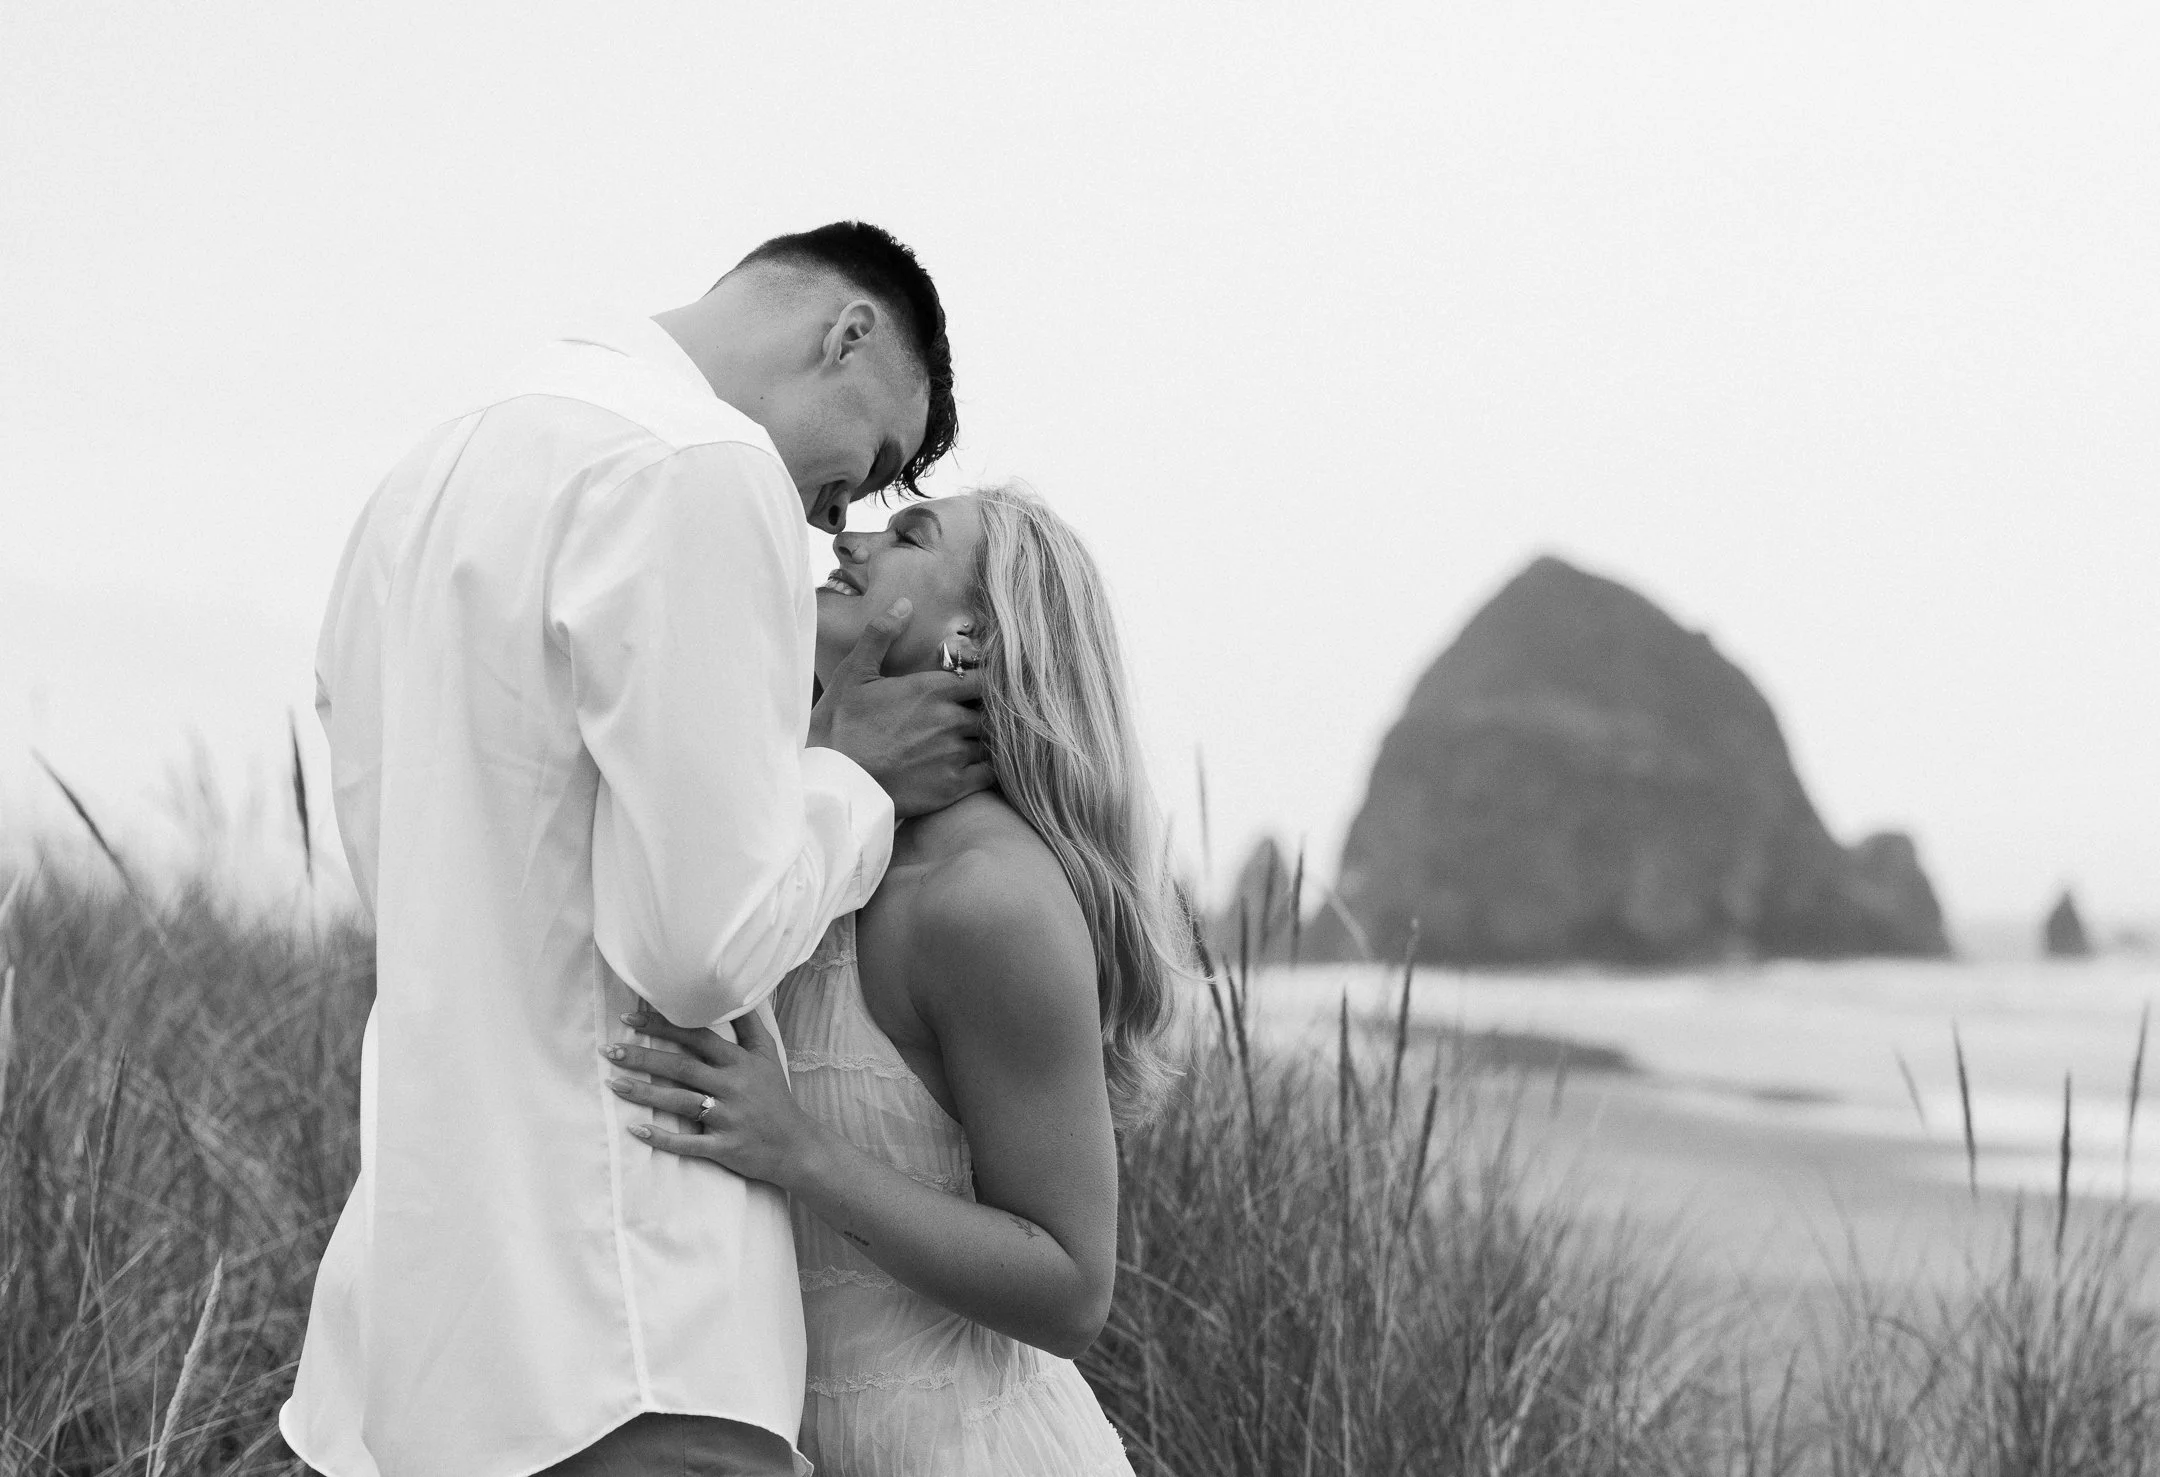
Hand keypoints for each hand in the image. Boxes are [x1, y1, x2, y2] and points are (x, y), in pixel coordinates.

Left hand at [604, 1007, 821, 1187]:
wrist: (796, 1146)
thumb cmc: (775, 1097)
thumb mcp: (768, 1055)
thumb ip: (749, 1025)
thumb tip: (736, 991)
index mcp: (740, 1062)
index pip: (697, 1037)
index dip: (663, 1026)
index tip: (631, 1018)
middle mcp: (733, 1086)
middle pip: (682, 1067)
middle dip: (644, 1058)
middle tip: (611, 1050)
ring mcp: (728, 1118)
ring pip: (680, 1103)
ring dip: (644, 1094)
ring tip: (613, 1084)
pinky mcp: (724, 1147)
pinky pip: (689, 1143)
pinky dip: (662, 1139)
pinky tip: (637, 1131)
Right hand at [809, 598, 995, 818]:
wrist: (833, 779)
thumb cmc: (840, 724)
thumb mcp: (854, 673)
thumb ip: (881, 635)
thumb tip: (904, 603)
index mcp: (933, 689)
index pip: (985, 679)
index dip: (985, 683)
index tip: (976, 689)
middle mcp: (952, 719)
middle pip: (991, 711)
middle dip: (983, 713)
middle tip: (970, 718)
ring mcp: (955, 754)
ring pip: (990, 742)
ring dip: (982, 740)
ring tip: (968, 743)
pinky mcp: (953, 786)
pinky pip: (989, 774)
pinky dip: (985, 768)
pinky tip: (971, 767)